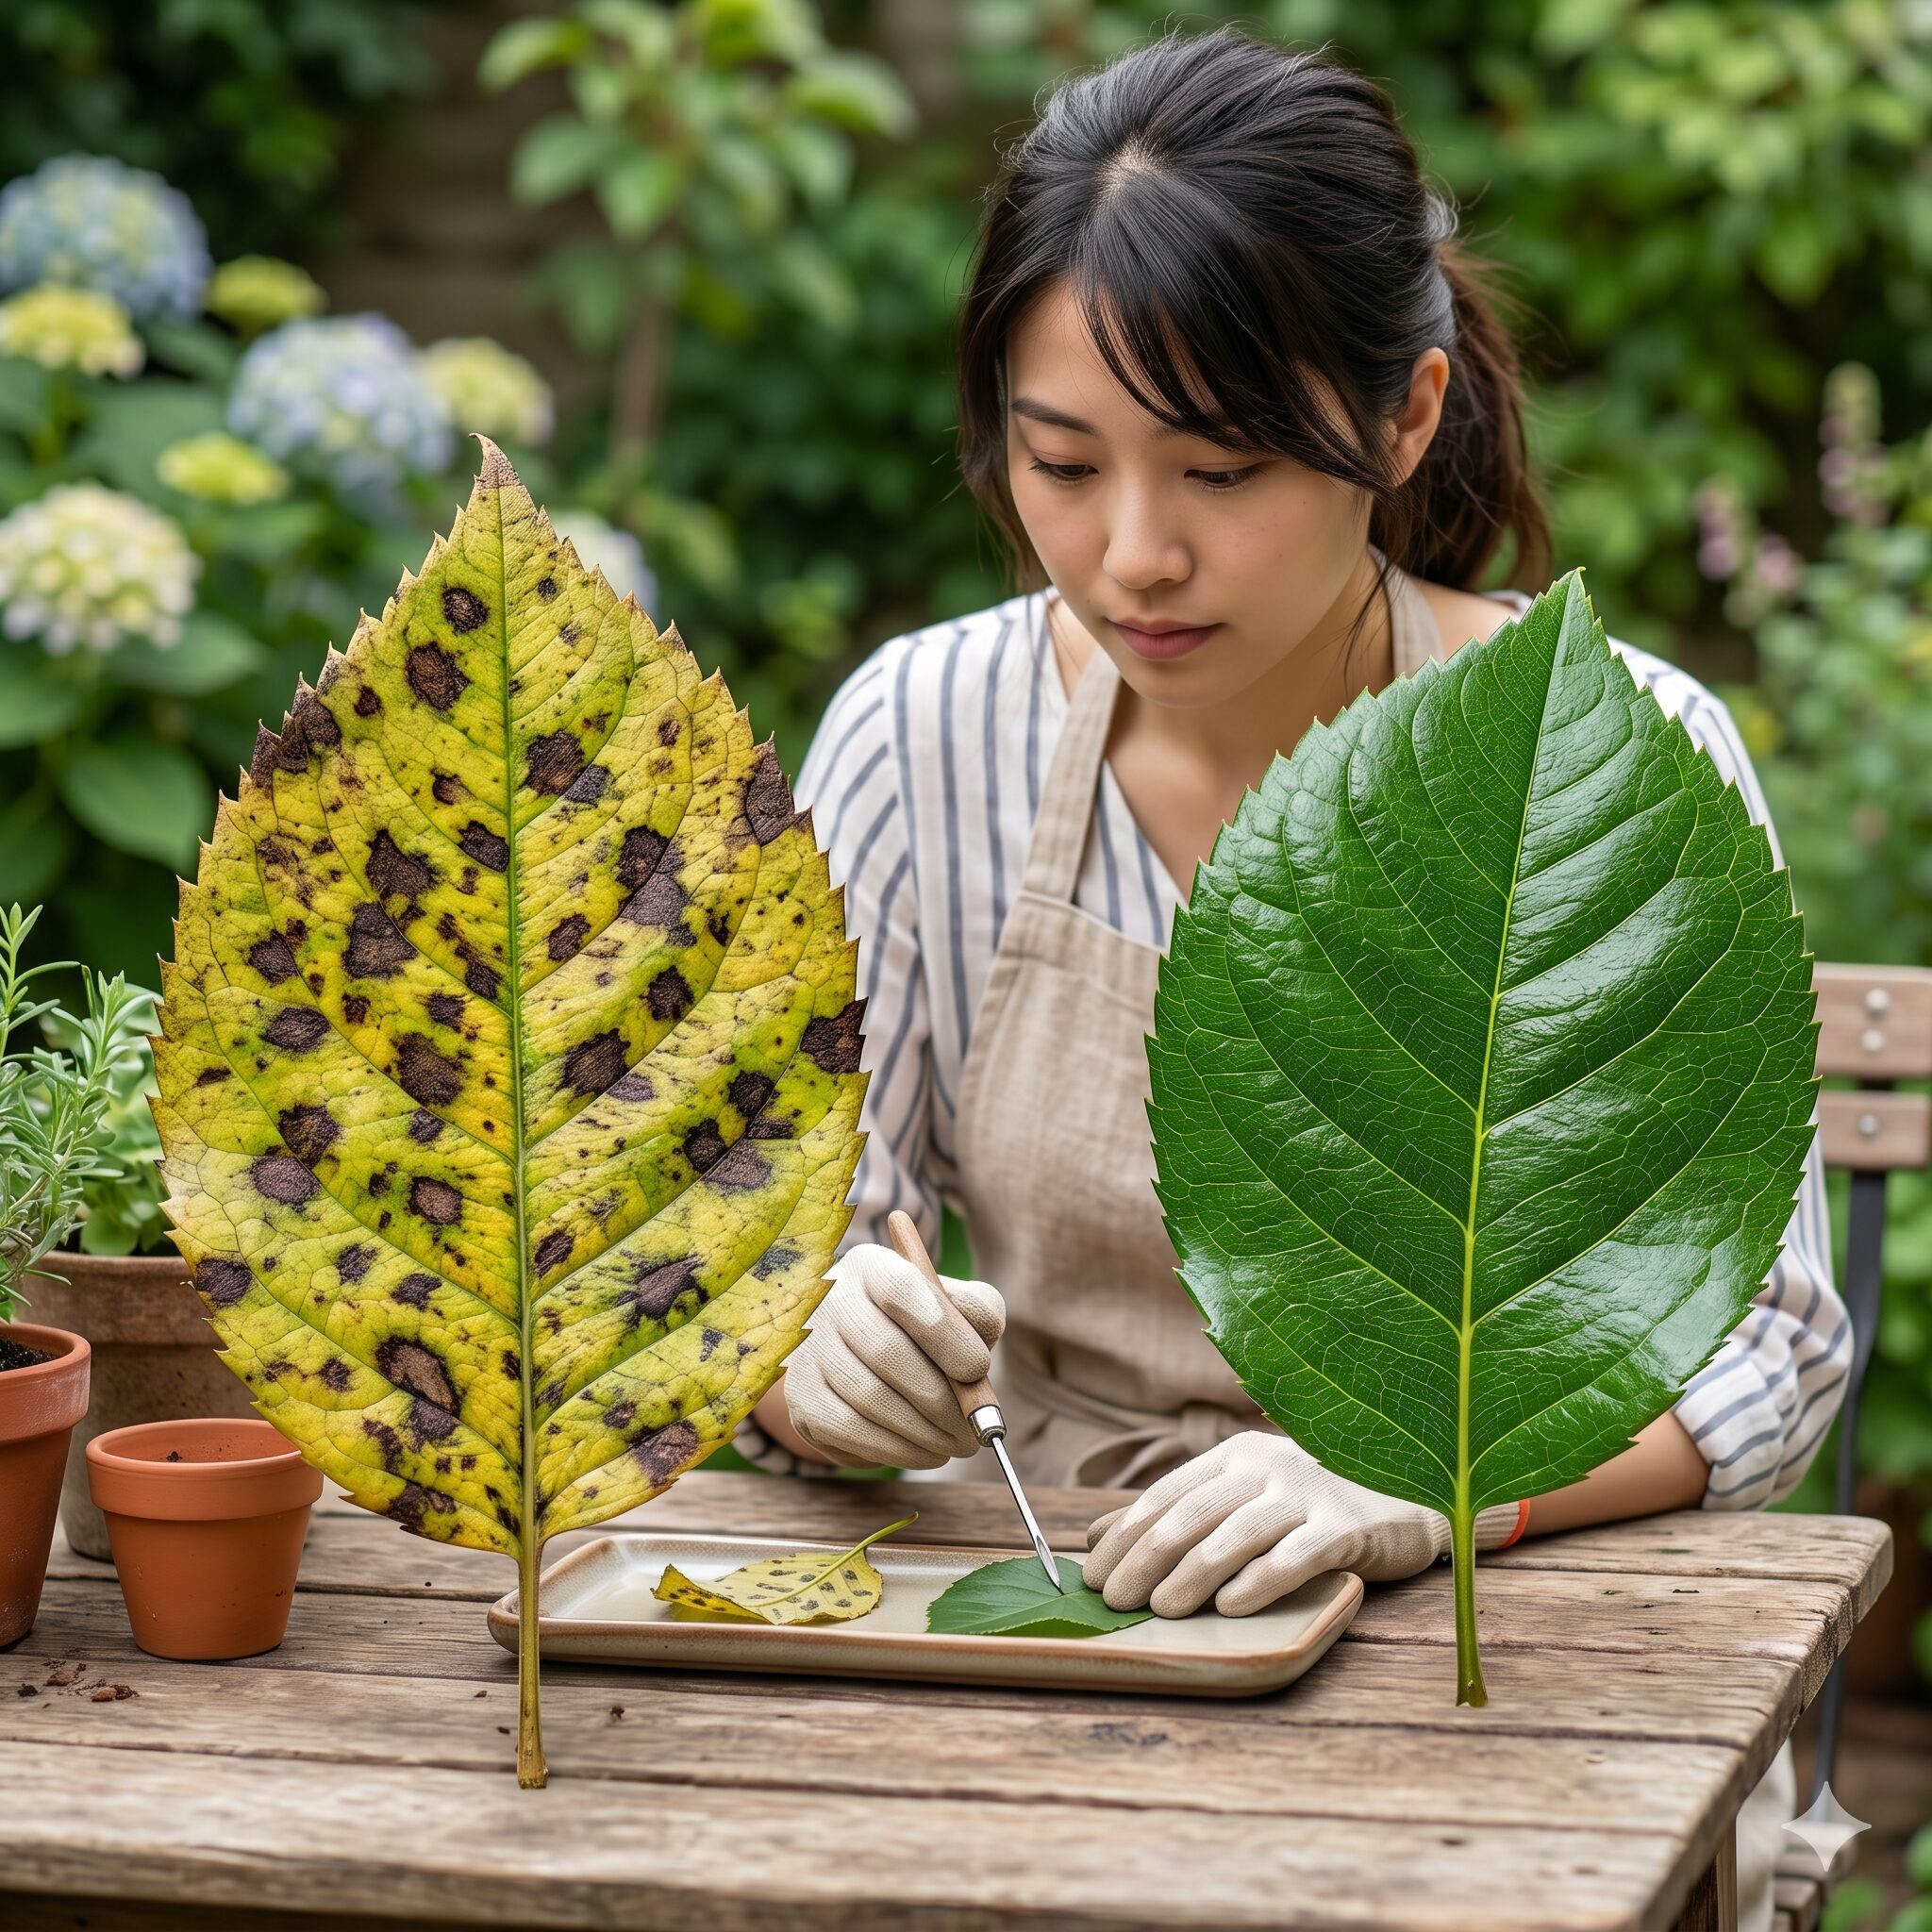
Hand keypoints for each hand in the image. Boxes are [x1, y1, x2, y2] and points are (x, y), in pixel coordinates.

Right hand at [781, 1243, 1006, 1469]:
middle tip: (976, 1427)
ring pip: (869, 1398)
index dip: (944, 1332)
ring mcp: (808, 1351)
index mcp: (870, 1267)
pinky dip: (897, 1450)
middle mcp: (829, 1302)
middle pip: (886, 1351)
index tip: (980, 1369)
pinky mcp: (801, 1398)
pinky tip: (926, 1452)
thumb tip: (979, 1350)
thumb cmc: (919, 1325)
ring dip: (925, 1432)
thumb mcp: (952, 1304)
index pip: (901, 1289)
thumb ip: (976, 1312)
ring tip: (958, 1444)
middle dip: (942, 1399)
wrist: (857, 1349)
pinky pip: (851, 1431)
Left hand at [1082, 1431, 1522, 1616]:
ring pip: (1233, 1536)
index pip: (1165, 1495)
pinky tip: (1231, 1608)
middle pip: (1191, 1515)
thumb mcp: (1242, 1498)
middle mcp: (1266, 1465)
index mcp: (1234, 1455)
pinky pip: (1292, 1556)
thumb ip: (1175, 1514)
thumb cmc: (1311, 1507)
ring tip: (1162, 1610)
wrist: (1408, 1500)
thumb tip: (1093, 1537)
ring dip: (1190, 1577)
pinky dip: (1257, 1582)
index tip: (1092, 1577)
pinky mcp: (1345, 1528)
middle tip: (1117, 1601)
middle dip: (1145, 1560)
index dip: (1124, 1536)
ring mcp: (1307, 1493)